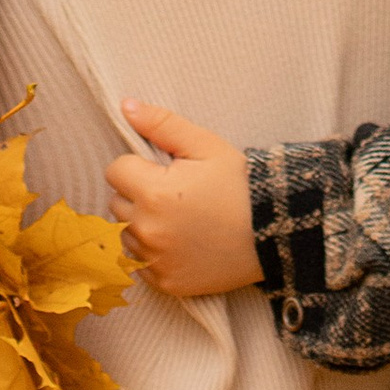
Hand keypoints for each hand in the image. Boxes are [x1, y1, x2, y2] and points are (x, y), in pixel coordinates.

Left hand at [109, 99, 262, 296]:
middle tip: (174, 192)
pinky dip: (152, 252)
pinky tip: (179, 242)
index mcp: (153, 193)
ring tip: (177, 217)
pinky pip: (139, 264)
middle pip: (116, 203)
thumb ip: (161, 124)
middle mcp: (148, 230)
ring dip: (141, 223)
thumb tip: (126, 106)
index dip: (138, 165)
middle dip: (137, 193)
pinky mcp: (166, 284)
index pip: (115, 170)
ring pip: (125, 234)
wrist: (273, 232)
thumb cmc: (240, 184)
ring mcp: (156, 261)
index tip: (164, 169)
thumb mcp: (205, 145)